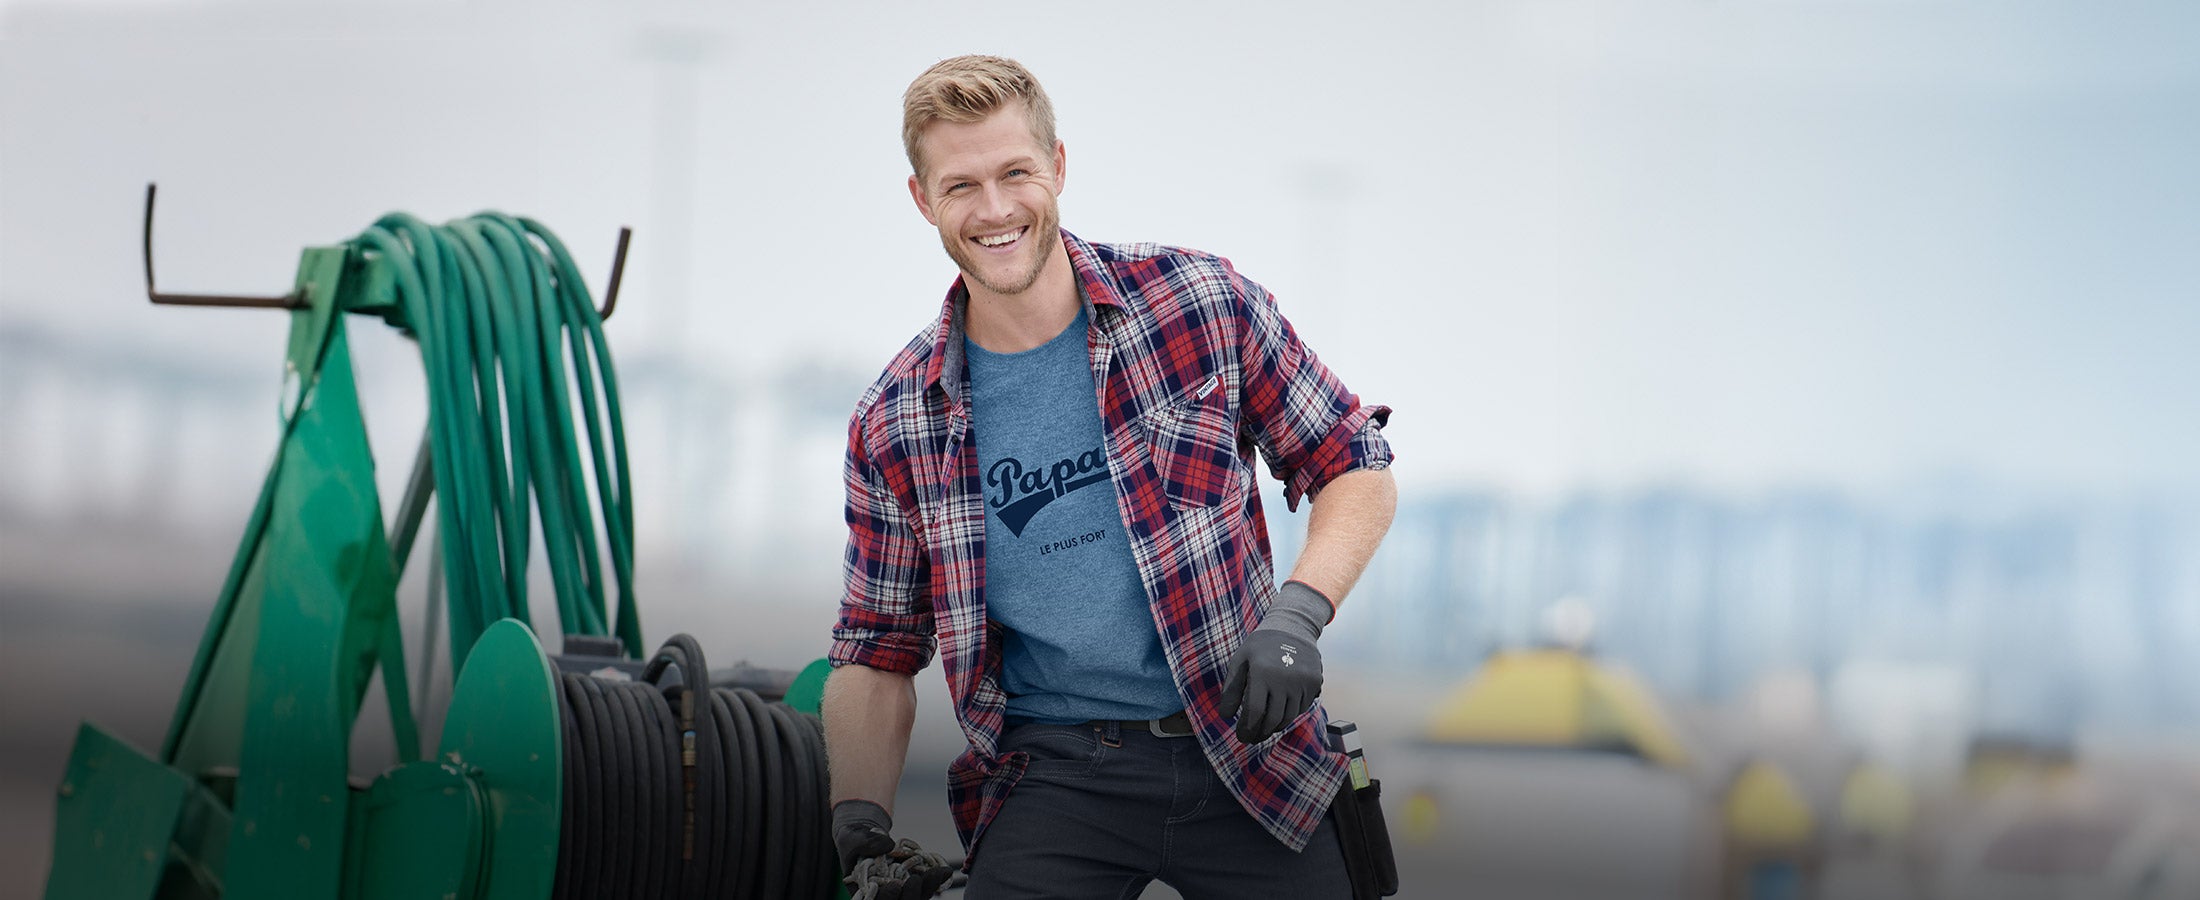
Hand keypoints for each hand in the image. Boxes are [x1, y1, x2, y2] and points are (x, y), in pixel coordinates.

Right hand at [833, 799, 954, 898]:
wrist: (866, 836)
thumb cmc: (853, 840)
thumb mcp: (853, 838)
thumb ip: (866, 843)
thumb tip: (888, 844)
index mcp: (865, 892)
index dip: (887, 897)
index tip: (896, 886)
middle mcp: (884, 895)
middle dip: (910, 895)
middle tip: (916, 880)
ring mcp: (900, 890)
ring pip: (916, 897)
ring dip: (928, 887)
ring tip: (940, 873)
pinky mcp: (912, 882)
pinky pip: (925, 886)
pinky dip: (935, 879)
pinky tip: (945, 870)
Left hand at [1220, 580, 1331, 742]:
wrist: (1293, 627)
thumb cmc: (1260, 645)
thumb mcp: (1240, 660)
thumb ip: (1231, 688)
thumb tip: (1226, 716)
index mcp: (1262, 672)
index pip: (1254, 711)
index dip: (1247, 728)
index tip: (1241, 737)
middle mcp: (1284, 679)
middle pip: (1272, 719)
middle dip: (1259, 733)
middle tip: (1251, 738)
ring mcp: (1302, 682)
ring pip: (1288, 716)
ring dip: (1274, 727)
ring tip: (1263, 730)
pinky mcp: (1314, 683)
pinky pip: (1301, 708)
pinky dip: (1288, 715)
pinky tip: (1278, 714)